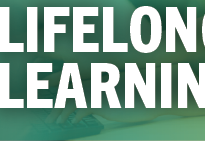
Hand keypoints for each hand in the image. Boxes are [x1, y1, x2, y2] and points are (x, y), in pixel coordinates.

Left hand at [45, 80, 162, 124]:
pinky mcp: (104, 101)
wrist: (155, 93)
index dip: (62, 91)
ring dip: (61, 112)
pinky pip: (83, 108)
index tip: (52, 101)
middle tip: (49, 117)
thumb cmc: (142, 95)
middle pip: (70, 92)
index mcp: (100, 80)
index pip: (76, 84)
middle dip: (57, 104)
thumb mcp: (123, 95)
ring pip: (73, 100)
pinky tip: (73, 123)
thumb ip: (109, 97)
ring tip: (55, 122)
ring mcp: (99, 92)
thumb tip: (99, 106)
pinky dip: (75, 116)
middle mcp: (97, 84)